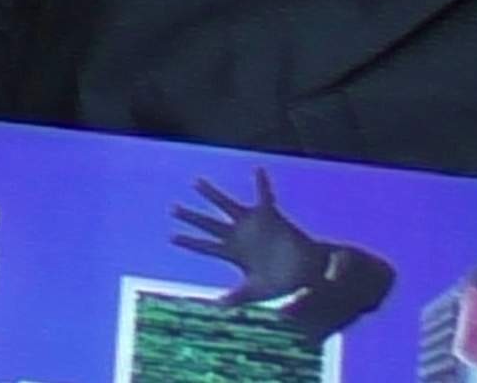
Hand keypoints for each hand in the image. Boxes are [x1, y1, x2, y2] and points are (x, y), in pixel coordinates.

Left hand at [170, 171, 394, 334]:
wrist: (304, 272)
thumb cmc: (279, 282)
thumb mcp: (256, 291)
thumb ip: (237, 297)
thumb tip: (218, 306)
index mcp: (233, 254)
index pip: (206, 247)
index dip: (190, 242)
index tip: (171, 237)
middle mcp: (238, 235)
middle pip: (209, 224)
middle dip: (191, 217)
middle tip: (172, 209)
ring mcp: (252, 224)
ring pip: (227, 205)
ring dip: (212, 195)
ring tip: (195, 183)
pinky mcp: (269, 215)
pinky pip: (265, 195)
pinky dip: (262, 183)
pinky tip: (258, 169)